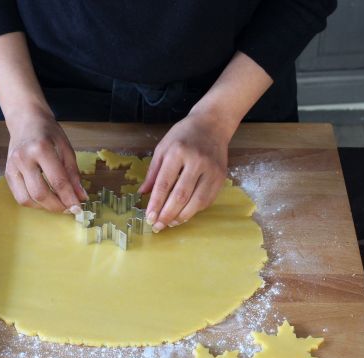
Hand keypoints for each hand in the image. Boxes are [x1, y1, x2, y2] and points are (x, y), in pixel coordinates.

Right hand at [5, 110, 87, 212]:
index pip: (57, 181)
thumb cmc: (48, 132)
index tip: (78, 208)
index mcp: (41, 148)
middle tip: (69, 209)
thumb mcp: (66, 148)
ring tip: (57, 204)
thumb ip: (73, 174)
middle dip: (57, 206)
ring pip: (27, 199)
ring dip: (45, 207)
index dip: (69, 198)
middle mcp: (23, 158)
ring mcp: (12, 167)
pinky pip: (19, 197)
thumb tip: (81, 196)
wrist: (25, 120)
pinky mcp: (7, 174)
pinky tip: (45, 199)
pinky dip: (34, 203)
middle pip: (40, 193)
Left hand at [138, 112, 233, 231]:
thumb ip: (153, 172)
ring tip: (170, 223)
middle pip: (181, 196)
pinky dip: (194, 211)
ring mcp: (212, 170)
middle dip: (167, 215)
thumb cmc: (184, 136)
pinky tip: (184, 214)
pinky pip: (207, 200)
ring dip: (181, 217)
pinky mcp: (221, 177)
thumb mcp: (163, 148)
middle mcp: (197, 161)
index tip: (149, 217)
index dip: (156, 203)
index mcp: (178, 152)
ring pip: (196, 202)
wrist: (212, 125)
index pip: (164, 183)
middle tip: (157, 226)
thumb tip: (142, 194)